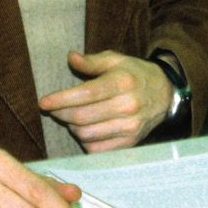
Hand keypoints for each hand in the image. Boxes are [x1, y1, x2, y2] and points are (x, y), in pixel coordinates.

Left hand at [38, 50, 173, 152]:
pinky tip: (84, 129)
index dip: (60, 99)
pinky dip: (85, 141)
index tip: (43, 102)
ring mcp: (129, 127)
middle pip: (82, 117)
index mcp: (122, 83)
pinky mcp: (130, 142)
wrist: (164, 94)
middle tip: (53, 109)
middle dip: (61, 114)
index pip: (85, 94)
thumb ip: (92, 61)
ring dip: (71, 128)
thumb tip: (70, 57)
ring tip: (70, 118)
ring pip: (86, 135)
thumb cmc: (134, 74)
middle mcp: (127, 106)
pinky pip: (97, 149)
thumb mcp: (116, 60)